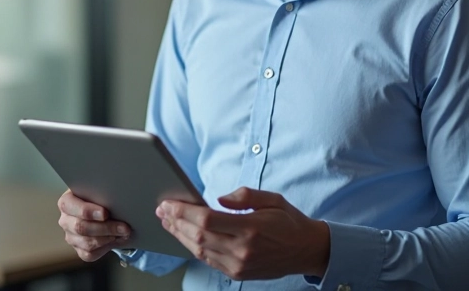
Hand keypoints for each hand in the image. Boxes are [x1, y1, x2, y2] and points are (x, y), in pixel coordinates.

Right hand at [57, 189, 132, 261]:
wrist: (103, 210)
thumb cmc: (99, 198)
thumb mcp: (98, 192)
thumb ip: (101, 194)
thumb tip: (116, 200)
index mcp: (66, 203)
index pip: (70, 206)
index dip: (87, 211)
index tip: (105, 213)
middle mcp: (65, 221)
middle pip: (81, 227)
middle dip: (105, 228)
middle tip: (124, 227)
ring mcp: (71, 237)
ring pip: (87, 243)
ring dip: (108, 238)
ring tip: (123, 233)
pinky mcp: (79, 250)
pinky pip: (90, 254)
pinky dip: (106, 248)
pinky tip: (116, 239)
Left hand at [157, 187, 328, 280]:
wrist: (306, 251)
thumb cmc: (289, 222)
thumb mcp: (272, 199)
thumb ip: (245, 196)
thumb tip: (219, 199)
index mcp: (251, 228)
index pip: (207, 220)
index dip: (183, 211)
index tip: (169, 203)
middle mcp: (243, 249)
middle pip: (198, 236)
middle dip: (176, 222)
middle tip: (162, 210)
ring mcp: (239, 265)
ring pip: (199, 251)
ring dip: (180, 235)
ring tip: (168, 222)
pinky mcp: (238, 273)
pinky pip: (208, 261)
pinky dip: (193, 248)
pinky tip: (185, 236)